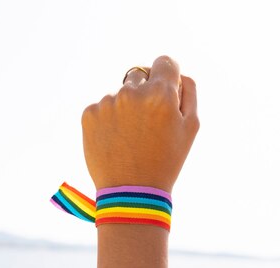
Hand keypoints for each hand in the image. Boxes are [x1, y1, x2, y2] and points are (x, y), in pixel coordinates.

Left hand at [81, 55, 199, 193]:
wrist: (132, 193)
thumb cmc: (166, 161)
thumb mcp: (191, 128)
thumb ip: (189, 92)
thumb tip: (178, 74)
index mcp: (160, 93)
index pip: (164, 62)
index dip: (167, 75)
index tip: (165, 88)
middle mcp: (131, 92)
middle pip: (140, 75)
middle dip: (145, 92)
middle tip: (147, 123)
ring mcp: (107, 102)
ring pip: (119, 94)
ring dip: (125, 108)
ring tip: (130, 138)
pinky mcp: (89, 114)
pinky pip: (102, 107)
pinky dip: (108, 120)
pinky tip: (116, 141)